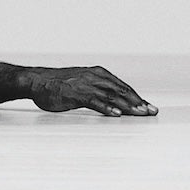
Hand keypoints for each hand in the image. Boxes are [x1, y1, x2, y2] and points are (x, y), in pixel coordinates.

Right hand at [28, 65, 156, 116]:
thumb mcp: (83, 84)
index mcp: (99, 74)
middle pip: (121, 90)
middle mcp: (95, 77)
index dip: (137, 98)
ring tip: (139, 113)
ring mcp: (86, 85)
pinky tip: (116, 115)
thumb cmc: (60, 85)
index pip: (123, 87)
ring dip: (127, 105)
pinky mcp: (76, 94)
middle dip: (138, 102)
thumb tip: (114, 103)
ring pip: (112, 95)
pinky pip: (95, 101)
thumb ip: (98, 91)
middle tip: (151, 111)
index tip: (149, 107)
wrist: (38, 81)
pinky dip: (107, 108)